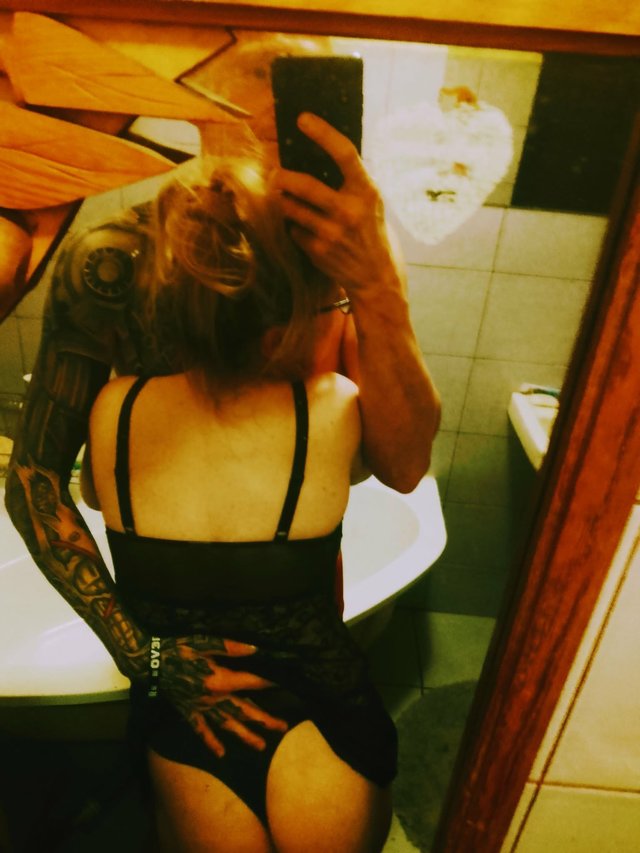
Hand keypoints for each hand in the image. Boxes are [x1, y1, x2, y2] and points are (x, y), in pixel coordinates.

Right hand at [157, 635, 287, 756]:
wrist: (151, 662)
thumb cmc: (179, 648)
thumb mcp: (204, 642)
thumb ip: (230, 647)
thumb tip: (255, 649)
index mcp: (220, 679)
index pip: (251, 682)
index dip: (269, 682)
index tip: (285, 683)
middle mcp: (214, 699)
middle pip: (245, 711)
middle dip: (264, 720)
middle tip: (283, 727)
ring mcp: (202, 709)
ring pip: (228, 725)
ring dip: (245, 736)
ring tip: (262, 746)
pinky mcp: (189, 713)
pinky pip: (202, 731)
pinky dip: (211, 743)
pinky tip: (221, 754)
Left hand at [272, 113, 400, 295]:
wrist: (375, 277)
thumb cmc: (370, 231)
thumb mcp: (371, 202)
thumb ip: (350, 181)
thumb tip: (314, 152)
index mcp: (367, 191)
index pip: (345, 154)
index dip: (323, 133)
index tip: (302, 118)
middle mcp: (350, 211)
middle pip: (304, 185)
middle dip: (282, 177)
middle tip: (275, 174)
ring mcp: (332, 233)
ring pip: (291, 207)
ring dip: (284, 201)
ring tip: (286, 199)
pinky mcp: (318, 250)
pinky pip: (293, 229)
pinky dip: (294, 226)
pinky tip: (306, 230)